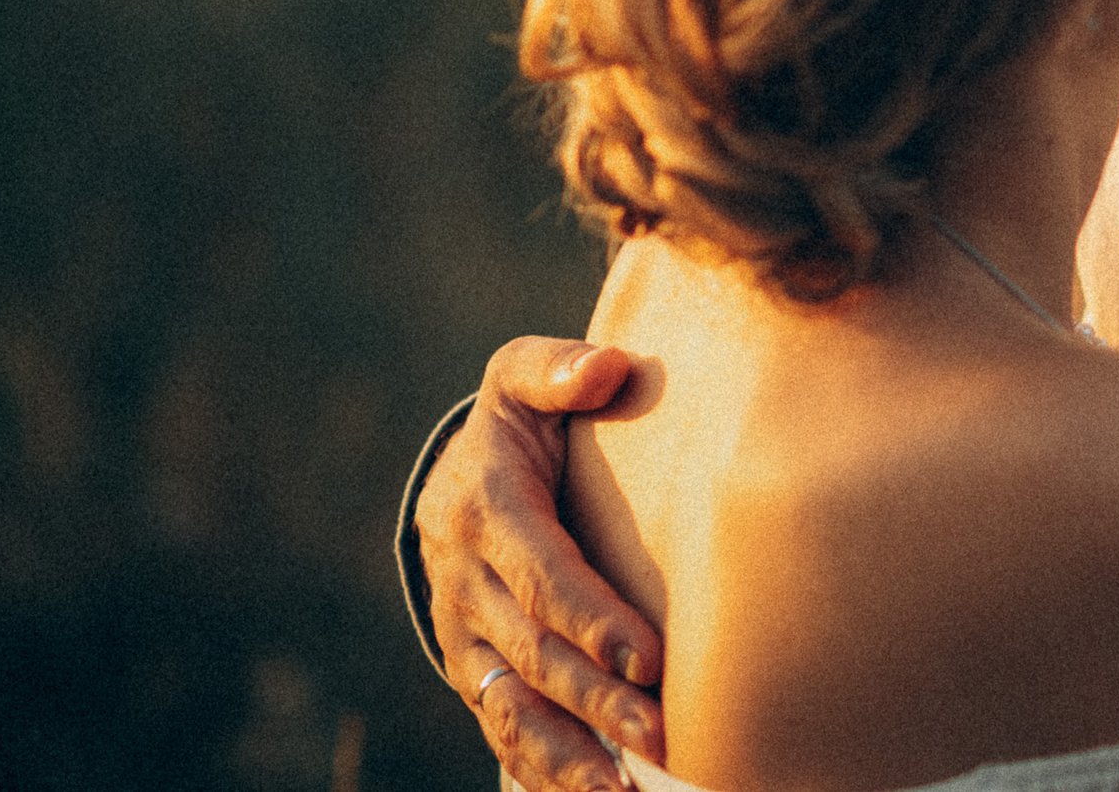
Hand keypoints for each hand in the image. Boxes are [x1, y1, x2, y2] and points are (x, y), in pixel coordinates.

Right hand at [418, 337, 665, 790]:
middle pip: (534, 650)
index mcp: (483, 507)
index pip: (539, 573)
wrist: (457, 473)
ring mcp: (461, 633)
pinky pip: (502, 728)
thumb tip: (609, 369)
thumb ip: (558, 370)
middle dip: (597, 698)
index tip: (648, 657)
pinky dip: (544, 769)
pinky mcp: (471, 669)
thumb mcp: (523, 377)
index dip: (591, 618)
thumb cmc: (520, 419)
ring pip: (513, 704)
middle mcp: (461, 579)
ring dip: (569, 753)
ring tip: (625, 789)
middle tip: (660, 733)